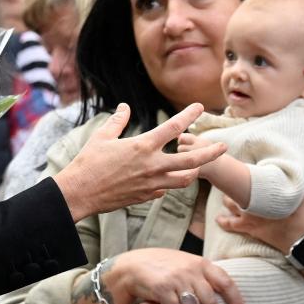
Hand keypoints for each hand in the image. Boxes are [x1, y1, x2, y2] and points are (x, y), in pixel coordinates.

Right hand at [54, 103, 225, 222]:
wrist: (80, 193)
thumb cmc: (88, 162)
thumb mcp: (102, 136)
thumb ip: (118, 121)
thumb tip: (124, 107)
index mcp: (143, 146)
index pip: (173, 127)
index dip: (189, 115)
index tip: (199, 107)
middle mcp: (152, 165)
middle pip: (191, 159)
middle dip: (210, 152)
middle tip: (223, 146)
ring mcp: (151, 183)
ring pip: (184, 179)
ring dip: (193, 171)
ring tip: (196, 165)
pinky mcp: (146, 196)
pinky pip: (165, 189)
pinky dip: (169, 183)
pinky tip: (166, 178)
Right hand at [108, 247, 245, 303]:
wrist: (133, 266)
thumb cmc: (162, 266)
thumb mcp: (186, 264)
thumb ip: (202, 275)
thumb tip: (223, 294)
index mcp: (200, 263)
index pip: (225, 282)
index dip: (236, 300)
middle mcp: (190, 270)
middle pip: (211, 301)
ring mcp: (176, 279)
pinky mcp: (162, 290)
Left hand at [216, 133, 303, 251]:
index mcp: (266, 186)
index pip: (246, 172)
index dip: (240, 167)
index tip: (234, 160)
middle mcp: (253, 199)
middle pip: (235, 186)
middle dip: (231, 181)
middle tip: (225, 175)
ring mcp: (249, 214)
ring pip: (230, 203)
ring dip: (227, 198)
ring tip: (222, 192)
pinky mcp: (250, 229)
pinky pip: (231, 225)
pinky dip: (224, 221)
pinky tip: (218, 219)